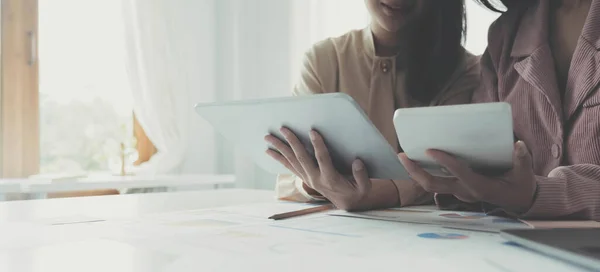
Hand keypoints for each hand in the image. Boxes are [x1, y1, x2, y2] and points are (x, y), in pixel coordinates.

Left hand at [265, 127, 371, 210]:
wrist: (347, 204)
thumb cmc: (357, 192)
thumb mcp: (365, 187)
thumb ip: (362, 176)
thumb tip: (357, 162)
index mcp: (330, 179)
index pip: (322, 159)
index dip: (318, 145)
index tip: (313, 131)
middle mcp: (315, 179)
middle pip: (301, 158)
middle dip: (292, 142)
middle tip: (283, 128)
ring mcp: (308, 179)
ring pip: (291, 162)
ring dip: (279, 149)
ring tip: (268, 138)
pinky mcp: (305, 178)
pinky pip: (290, 167)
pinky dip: (279, 158)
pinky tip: (270, 151)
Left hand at [398, 141, 536, 213]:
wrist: (518, 201)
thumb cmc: (520, 185)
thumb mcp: (525, 174)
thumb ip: (522, 159)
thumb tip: (518, 145)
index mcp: (480, 187)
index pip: (458, 173)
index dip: (444, 161)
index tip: (430, 150)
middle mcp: (465, 191)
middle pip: (434, 184)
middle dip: (416, 171)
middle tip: (402, 155)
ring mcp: (458, 192)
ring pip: (431, 185)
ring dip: (415, 172)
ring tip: (403, 156)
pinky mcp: (456, 189)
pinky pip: (436, 182)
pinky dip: (423, 172)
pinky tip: (415, 159)